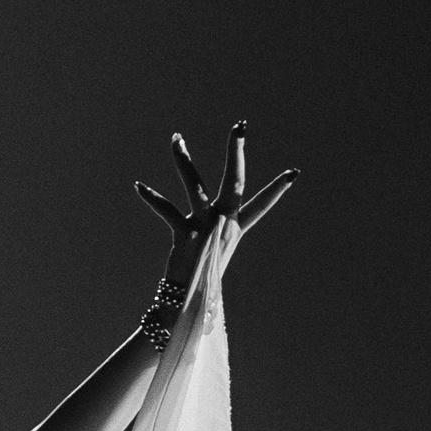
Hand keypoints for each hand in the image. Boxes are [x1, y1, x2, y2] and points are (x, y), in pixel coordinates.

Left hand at [136, 121, 297, 282]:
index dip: (277, 190)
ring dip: (183, 159)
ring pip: (195, 184)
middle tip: (239, 126)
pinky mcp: (186, 233)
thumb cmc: (201, 281)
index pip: (261, 206)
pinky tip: (138, 186)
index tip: (293, 173)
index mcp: (235, 230)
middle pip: (235, 180)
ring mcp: (206, 226)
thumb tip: (219, 224)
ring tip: (176, 138)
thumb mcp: (213, 253)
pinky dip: (151, 197)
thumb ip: (217, 234)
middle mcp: (224, 223)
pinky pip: (166, 209)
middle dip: (236, 150)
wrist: (187, 304)